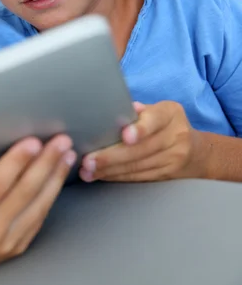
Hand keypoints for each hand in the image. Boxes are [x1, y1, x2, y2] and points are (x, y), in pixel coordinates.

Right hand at [0, 135, 75, 284]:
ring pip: (38, 204)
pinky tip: (60, 172)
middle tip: (60, 140)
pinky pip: (40, 215)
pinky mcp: (20, 244)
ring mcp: (8, 241)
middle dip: (45, 164)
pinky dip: (53, 192)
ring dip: (55, 176)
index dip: (15, 163)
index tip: (32, 142)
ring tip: (67, 152)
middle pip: (24, 192)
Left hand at [80, 101, 203, 182]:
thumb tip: (121, 107)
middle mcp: (175, 136)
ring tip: (88, 171)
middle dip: (111, 156)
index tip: (125, 136)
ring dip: (109, 170)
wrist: (196, 152)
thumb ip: (139, 111)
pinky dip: (117, 177)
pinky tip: (101, 175)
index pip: (155, 120)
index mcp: (171, 113)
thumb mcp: (158, 110)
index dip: (140, 129)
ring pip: (138, 166)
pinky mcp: (167, 176)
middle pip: (142, 149)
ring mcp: (173, 158)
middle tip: (89, 160)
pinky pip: (139, 177)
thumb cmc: (165, 124)